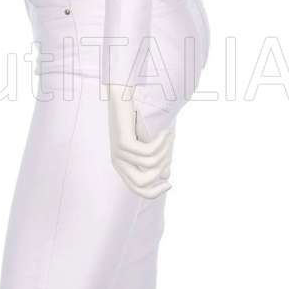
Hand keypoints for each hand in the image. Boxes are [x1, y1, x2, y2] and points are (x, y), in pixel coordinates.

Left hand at [105, 83, 174, 199]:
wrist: (122, 95)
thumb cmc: (134, 118)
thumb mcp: (147, 142)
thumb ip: (155, 158)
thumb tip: (166, 176)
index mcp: (122, 166)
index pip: (137, 190)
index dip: (154, 192)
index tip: (169, 183)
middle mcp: (117, 162)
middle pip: (141, 184)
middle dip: (161, 174)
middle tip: (170, 159)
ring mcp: (119, 152)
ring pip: (150, 165)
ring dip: (165, 152)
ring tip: (169, 137)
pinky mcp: (123, 142)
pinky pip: (149, 151)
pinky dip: (162, 143)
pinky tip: (166, 132)